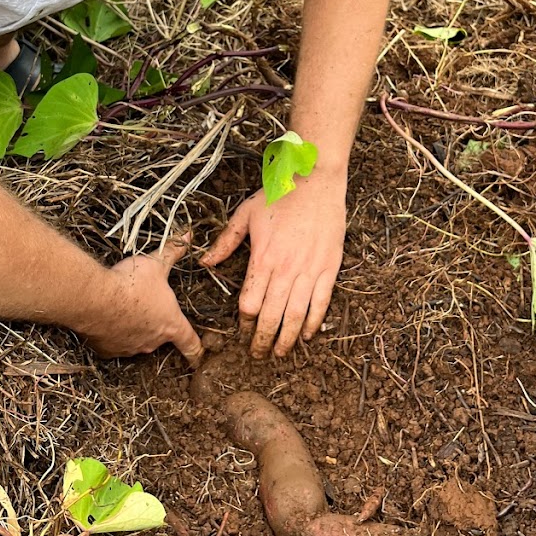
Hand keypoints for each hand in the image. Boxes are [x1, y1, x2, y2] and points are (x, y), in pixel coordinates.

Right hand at [81, 237, 202, 364]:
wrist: (95, 299)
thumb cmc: (131, 283)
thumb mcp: (155, 264)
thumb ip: (172, 252)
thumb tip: (188, 236)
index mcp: (171, 324)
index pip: (191, 344)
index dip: (196, 351)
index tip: (198, 356)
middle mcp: (153, 342)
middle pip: (161, 338)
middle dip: (156, 325)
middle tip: (146, 307)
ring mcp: (130, 349)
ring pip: (137, 341)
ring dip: (134, 328)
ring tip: (125, 308)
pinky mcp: (108, 351)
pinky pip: (115, 344)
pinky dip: (113, 334)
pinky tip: (108, 318)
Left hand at [201, 171, 345, 358]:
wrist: (316, 180)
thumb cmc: (279, 194)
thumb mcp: (245, 214)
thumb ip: (226, 241)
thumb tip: (206, 261)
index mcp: (263, 258)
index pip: (249, 303)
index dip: (244, 323)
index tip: (241, 331)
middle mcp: (286, 269)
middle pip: (271, 316)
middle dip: (262, 340)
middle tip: (257, 355)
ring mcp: (310, 270)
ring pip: (296, 315)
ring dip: (287, 339)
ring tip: (280, 353)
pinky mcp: (329, 268)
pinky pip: (321, 303)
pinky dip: (314, 322)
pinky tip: (307, 335)